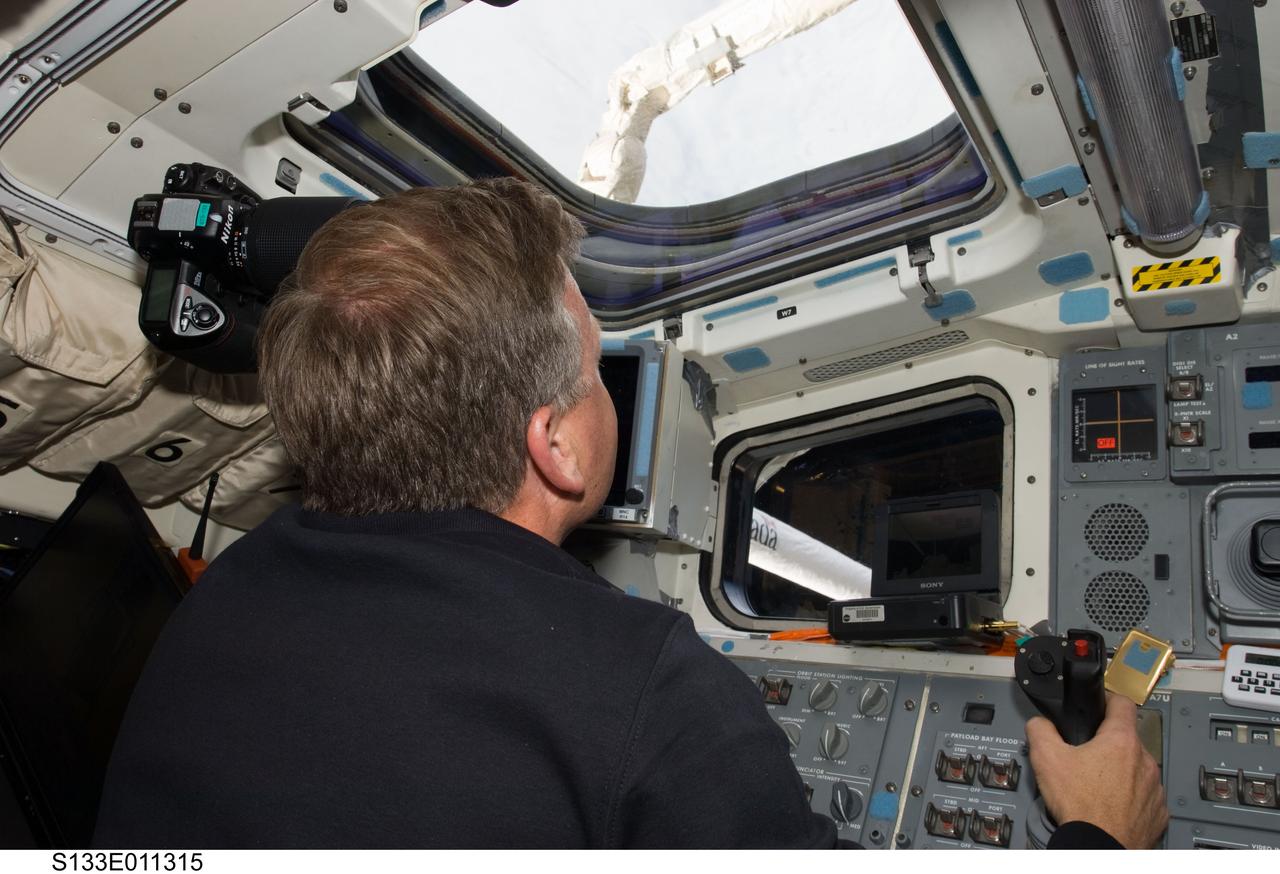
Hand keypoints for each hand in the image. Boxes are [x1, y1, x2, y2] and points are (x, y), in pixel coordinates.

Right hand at [1025, 692, 1167, 847]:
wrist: (1100, 846)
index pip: (1123, 703)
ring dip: (1122, 772)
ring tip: (1098, 786)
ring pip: (1138, 768)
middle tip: (1087, 758)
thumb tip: (1040, 723)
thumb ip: (1041, 730)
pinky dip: (1131, 797)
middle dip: (1109, 745)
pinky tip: (1111, 804)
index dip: (1108, 700)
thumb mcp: (1046, 759)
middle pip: (1128, 740)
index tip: (1102, 705)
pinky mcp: (1158, 811)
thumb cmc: (1081, 806)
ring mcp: (1154, 787)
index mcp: (1120, 741)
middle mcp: (1144, 761)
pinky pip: (1145, 796)